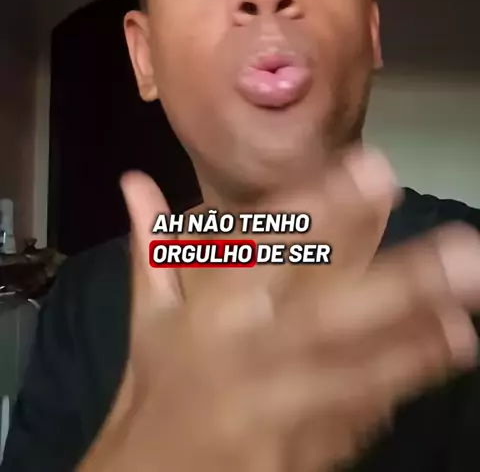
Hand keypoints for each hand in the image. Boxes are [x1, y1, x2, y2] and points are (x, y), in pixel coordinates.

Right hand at [78, 149, 479, 471]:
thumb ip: (154, 248)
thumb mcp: (147, 316)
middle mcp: (247, 355)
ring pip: (356, 373)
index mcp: (208, 312)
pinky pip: (355, 420)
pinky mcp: (299, 458)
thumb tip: (134, 180)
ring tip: (467, 313)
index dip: (321, 209)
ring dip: (417, 344)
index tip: (376, 168)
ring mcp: (278, 411)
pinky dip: (397, 389)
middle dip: (399, 282)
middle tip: (465, 248)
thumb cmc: (157, 385)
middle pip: (331, 315)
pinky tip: (444, 354)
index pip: (267, 250)